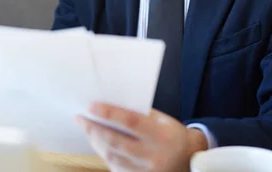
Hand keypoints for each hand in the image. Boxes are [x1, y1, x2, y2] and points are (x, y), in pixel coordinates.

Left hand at [77, 103, 206, 171]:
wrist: (190, 160)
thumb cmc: (171, 134)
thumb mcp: (161, 120)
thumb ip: (138, 114)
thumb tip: (107, 107)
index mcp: (162, 136)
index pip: (130, 122)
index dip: (109, 113)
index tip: (91, 106)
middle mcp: (154, 157)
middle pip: (116, 142)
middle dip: (94, 129)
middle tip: (81, 118)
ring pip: (112, 157)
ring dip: (96, 142)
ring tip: (87, 129)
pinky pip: (115, 168)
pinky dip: (104, 154)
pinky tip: (98, 143)